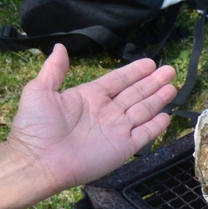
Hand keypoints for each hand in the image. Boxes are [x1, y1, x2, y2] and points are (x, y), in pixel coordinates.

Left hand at [7, 45, 177, 195]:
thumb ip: (54, 69)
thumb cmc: (35, 127)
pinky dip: (156, 126)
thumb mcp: (40, 91)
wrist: (36, 162)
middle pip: (135, 93)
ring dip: (158, 99)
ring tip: (172, 87)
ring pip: (143, 110)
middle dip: (153, 82)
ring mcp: (116, 130)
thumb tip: (59, 46)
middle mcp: (106, 112)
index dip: (134, 72)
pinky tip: (166, 116)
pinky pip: (144, 134)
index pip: (118, 80)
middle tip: (170, 70)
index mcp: (90, 96)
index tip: (150, 62)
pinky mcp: (122, 148)